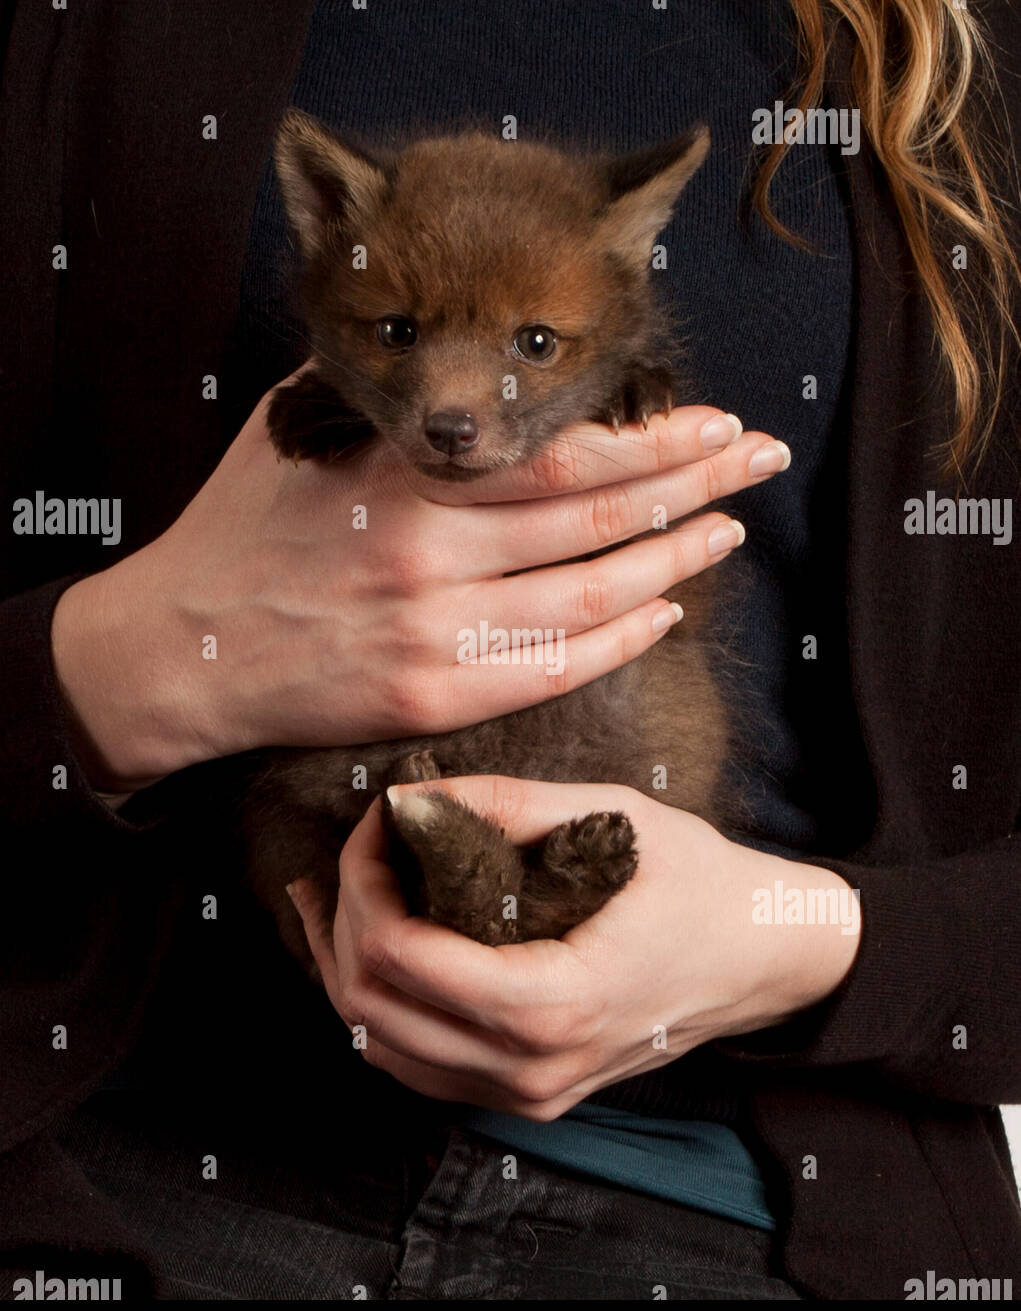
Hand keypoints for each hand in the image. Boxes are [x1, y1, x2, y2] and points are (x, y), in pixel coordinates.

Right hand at [51, 376, 789, 790]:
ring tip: (729, 530)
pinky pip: (554, 670)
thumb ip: (383, 397)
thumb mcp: (296, 431)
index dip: (652, 440)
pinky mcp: (434, 700)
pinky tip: (666, 612)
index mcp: (401, 477)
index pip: (557, 454)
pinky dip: (621, 639)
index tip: (714, 420)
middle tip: (760, 458)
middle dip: (695, 484)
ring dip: (676, 561)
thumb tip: (458, 361)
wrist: (181, 650)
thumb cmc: (239, 529)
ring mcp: (436, 636)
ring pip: (591, 596)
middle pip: (596, 518)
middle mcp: (429, 555)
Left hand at [288, 776, 860, 1118]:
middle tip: (360, 849)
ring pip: (380, 1048)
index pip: (401, 956)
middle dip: (344, 916)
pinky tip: (367, 948)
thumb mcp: (618, 820)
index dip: (365, 879)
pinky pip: (418, 1065)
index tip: (380, 822)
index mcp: (553, 1003)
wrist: (766, 958)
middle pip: (371, 1008)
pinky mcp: (528, 1093)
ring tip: (333, 894)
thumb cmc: (702, 884)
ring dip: (344, 967)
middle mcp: (531, 1068)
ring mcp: (528, 1093)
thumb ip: (509, 804)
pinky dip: (377, 1008)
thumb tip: (414, 796)